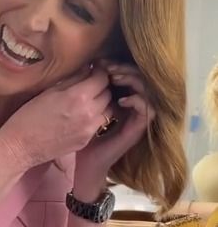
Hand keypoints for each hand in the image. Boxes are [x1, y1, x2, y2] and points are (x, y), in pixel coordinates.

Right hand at [0, 66, 111, 172]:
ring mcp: (89, 129)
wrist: (20, 146)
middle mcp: (89, 113)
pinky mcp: (86, 140)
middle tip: (90, 83)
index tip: (93, 69)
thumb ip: (73, 79)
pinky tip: (82, 114)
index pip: (102, 78)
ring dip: (102, 102)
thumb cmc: (28, 116)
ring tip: (89, 100)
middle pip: (108, 93)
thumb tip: (88, 68)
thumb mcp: (49, 91)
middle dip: (101, 86)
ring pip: (109, 110)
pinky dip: (96, 116)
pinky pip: (99, 124)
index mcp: (78, 96)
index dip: (99, 71)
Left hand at [74, 60, 154, 199]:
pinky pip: (148, 110)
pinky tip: (123, 99)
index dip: (118, 66)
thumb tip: (89, 66)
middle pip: (139, 79)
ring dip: (134, 82)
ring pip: (147, 91)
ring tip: (117, 79)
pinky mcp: (137, 130)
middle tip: (110, 68)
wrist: (84, 164)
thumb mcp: (81, 108)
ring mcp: (135, 119)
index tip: (102, 62)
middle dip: (126, 70)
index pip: (127, 76)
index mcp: (118, 100)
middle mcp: (130, 108)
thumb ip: (86, 90)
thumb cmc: (78, 137)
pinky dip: (138, 101)